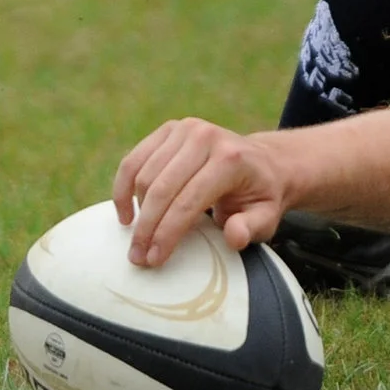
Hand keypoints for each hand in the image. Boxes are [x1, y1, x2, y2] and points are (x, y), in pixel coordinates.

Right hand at [114, 119, 287, 267]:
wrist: (263, 162)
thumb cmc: (261, 194)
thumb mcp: (266, 216)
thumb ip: (251, 228)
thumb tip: (234, 235)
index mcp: (231, 158)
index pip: (189, 201)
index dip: (167, 233)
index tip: (154, 259)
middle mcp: (206, 137)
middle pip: (162, 189)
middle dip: (146, 228)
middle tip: (138, 257)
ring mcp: (185, 129)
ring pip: (143, 177)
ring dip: (135, 212)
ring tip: (137, 241)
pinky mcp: (168, 130)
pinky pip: (133, 161)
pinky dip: (123, 189)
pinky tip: (127, 214)